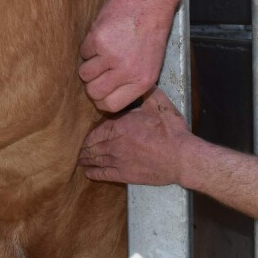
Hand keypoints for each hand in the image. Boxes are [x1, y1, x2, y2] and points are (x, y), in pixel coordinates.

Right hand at [78, 0, 174, 111]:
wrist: (150, 0)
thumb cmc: (151, 31)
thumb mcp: (151, 64)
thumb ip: (132, 82)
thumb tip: (109, 97)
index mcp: (142, 81)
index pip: (111, 106)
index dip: (102, 100)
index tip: (101, 90)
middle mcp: (127, 71)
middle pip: (94, 92)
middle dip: (91, 84)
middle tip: (98, 71)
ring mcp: (111, 55)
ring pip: (84, 73)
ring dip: (88, 64)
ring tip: (102, 51)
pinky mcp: (98, 39)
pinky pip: (83, 52)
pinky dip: (88, 45)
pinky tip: (103, 36)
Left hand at [79, 88, 195, 185]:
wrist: (180, 157)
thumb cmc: (170, 130)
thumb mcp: (158, 104)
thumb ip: (145, 93)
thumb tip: (140, 83)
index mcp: (119, 126)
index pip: (96, 131)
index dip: (88, 135)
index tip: (84, 136)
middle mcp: (114, 144)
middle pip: (92, 146)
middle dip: (84, 147)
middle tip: (77, 148)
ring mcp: (118, 161)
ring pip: (96, 160)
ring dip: (86, 159)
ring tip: (80, 159)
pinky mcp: (125, 175)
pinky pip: (103, 174)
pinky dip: (93, 173)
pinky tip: (88, 173)